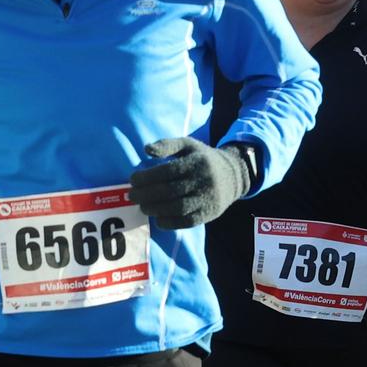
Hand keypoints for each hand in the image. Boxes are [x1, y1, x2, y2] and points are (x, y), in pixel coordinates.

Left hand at [129, 137, 253, 229]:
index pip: (167, 172)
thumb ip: (167, 144)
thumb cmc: (204, 159)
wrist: (235, 175)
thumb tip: (146, 149)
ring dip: (155, 209)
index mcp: (196, 162)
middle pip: (169, 191)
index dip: (146, 177)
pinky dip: (169, 222)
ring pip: (177, 208)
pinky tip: (158, 218)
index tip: (133, 180)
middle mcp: (203, 180)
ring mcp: (207, 198)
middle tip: (132, 196)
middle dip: (145, 195)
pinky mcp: (209, 213)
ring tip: (143, 207)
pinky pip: (187, 221)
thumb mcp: (189, 145)